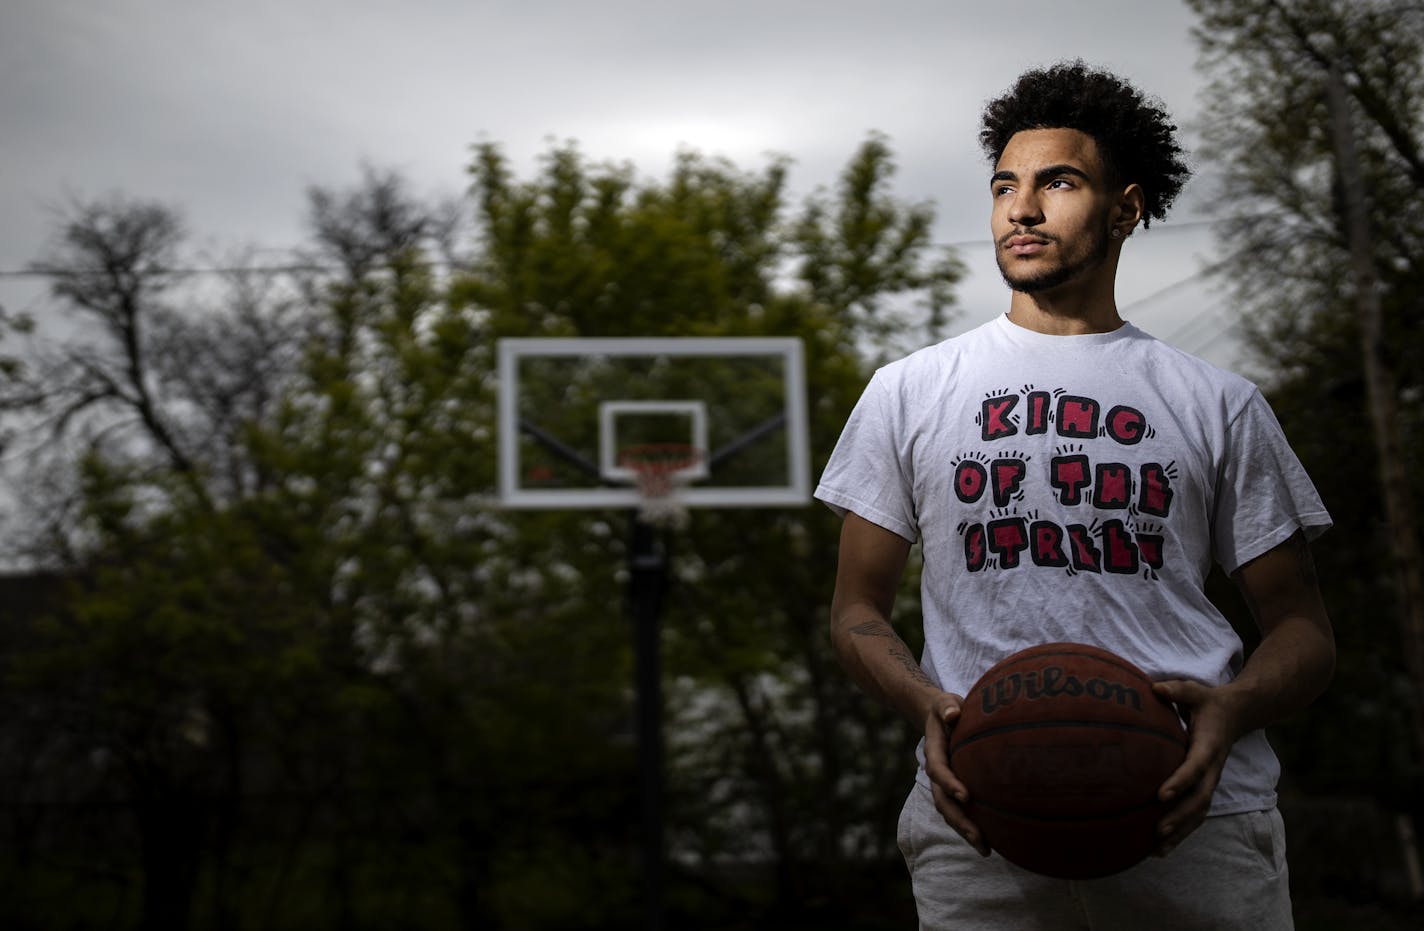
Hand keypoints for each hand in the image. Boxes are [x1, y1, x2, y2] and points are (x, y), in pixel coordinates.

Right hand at [921, 692, 989, 855]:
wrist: (938, 717)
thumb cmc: (947, 708)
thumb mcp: (945, 702)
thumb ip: (947, 707)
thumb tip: (952, 714)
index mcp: (934, 752)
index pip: (939, 770)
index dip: (949, 783)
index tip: (966, 795)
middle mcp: (936, 772)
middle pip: (943, 801)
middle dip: (959, 821)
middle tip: (979, 838)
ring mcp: (944, 784)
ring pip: (950, 811)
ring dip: (965, 831)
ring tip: (986, 850)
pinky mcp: (954, 789)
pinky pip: (960, 811)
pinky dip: (971, 826)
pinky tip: (991, 841)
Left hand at [1150, 678, 1244, 854]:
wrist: (1237, 714)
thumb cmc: (1209, 701)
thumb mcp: (1195, 691)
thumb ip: (1177, 689)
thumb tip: (1154, 688)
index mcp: (1208, 746)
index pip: (1194, 767)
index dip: (1179, 782)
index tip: (1160, 795)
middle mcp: (1213, 769)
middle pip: (1199, 799)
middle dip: (1179, 817)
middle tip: (1156, 831)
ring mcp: (1211, 781)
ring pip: (1199, 813)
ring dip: (1180, 832)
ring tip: (1156, 850)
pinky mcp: (1206, 787)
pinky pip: (1196, 814)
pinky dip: (1181, 832)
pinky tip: (1160, 848)